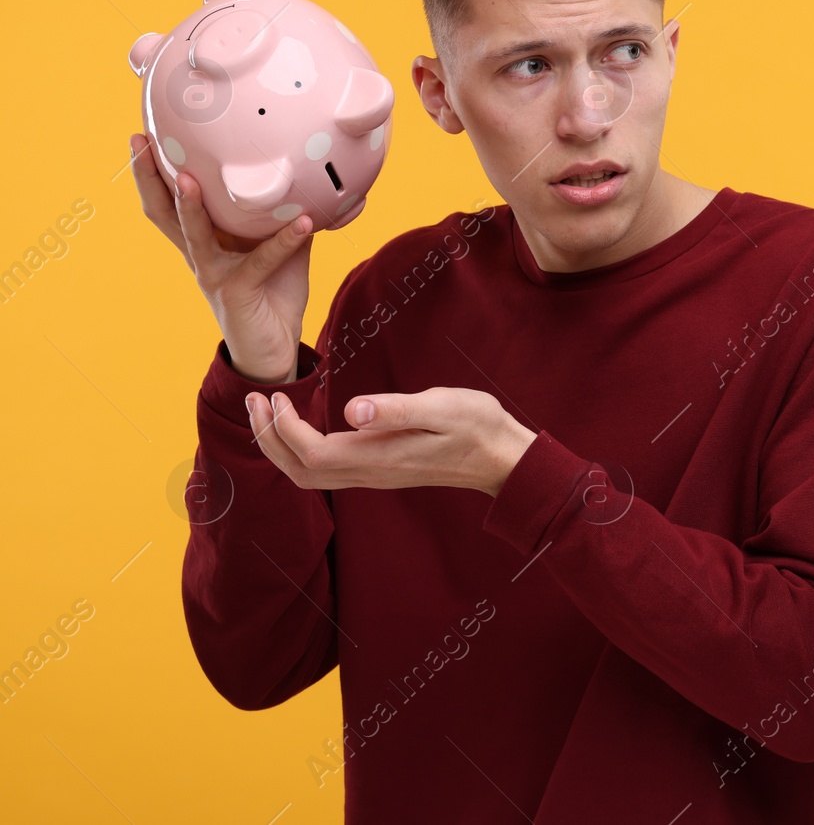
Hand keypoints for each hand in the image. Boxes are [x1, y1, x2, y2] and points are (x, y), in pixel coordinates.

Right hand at [130, 132, 312, 382]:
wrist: (276, 349)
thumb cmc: (273, 295)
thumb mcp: (280, 248)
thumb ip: (283, 216)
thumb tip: (306, 180)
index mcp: (205, 241)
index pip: (172, 201)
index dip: (156, 170)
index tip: (146, 134)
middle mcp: (201, 255)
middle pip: (164, 212)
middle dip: (150, 177)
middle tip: (140, 142)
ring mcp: (214, 274)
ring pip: (195, 235)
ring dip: (192, 207)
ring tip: (192, 178)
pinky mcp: (236, 292)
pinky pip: (260, 261)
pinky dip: (283, 241)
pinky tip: (303, 223)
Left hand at [244, 387, 536, 496]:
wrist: (503, 458)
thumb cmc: (478, 426)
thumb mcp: (443, 407)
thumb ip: (397, 409)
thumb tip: (352, 410)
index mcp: (378, 457)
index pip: (311, 453)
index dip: (283, 428)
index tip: (276, 395)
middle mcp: (369, 473)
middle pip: (299, 470)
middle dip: (268, 438)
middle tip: (254, 400)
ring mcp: (373, 475)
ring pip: (308, 473)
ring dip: (280, 445)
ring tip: (267, 411)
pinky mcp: (379, 470)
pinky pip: (325, 469)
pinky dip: (300, 449)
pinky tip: (301, 425)